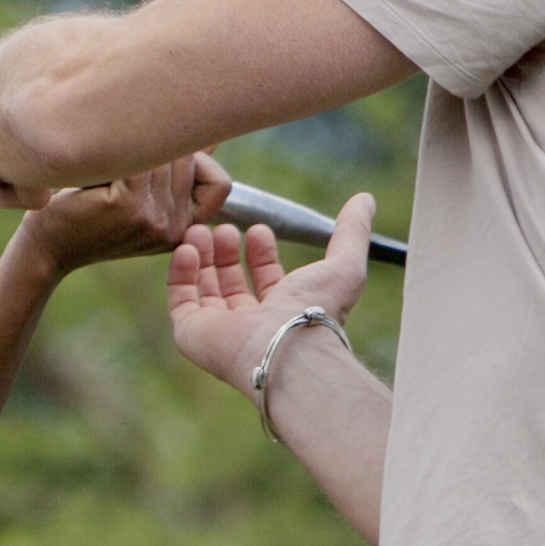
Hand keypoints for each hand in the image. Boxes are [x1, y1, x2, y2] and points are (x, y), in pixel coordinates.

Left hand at [19, 154, 232, 272]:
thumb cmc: (88, 215)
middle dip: (156, 147)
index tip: (161, 161)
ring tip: (105, 160)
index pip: (220, 184)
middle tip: (117, 155)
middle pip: (188, 160)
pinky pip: (137, 156)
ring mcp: (153, 217)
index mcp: (184, 230)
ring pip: (163, 153)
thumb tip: (210, 134)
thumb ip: (173, 172)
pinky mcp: (127, 204)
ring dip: (132, 146)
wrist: (46, 248)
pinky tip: (94, 167)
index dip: (199, 164)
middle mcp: (175, 228)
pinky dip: (113, 150)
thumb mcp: (139, 199)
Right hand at [166, 193, 374, 391]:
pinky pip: (180, 299)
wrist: (285, 346)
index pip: (267, 279)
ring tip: (200, 230)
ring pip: (203, 289)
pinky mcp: (192, 333)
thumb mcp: (344, 264)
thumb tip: (364, 199)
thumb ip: (352, 231)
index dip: (262, 252)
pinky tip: (187, 247)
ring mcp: (219, 330)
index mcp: (284, 312)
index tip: (260, 228)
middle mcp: (251, 324)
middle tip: (224, 228)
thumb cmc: (315, 310)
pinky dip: (180, 272)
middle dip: (226, 251)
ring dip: (201, 256)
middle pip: (231, 283)